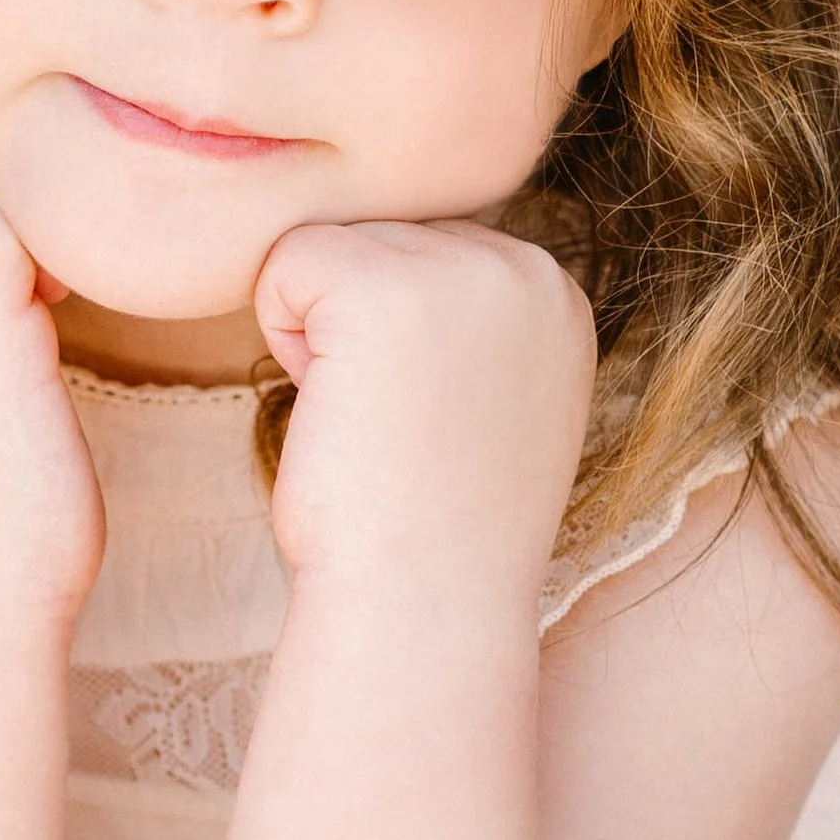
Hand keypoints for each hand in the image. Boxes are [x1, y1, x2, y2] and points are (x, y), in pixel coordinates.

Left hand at [252, 220, 595, 602]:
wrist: (423, 603)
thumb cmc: (433, 525)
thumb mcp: (491, 397)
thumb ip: (471, 319)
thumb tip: (408, 265)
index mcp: (557, 292)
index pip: (426, 250)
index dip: (395, 338)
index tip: (430, 421)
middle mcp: (525, 266)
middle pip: (377, 236)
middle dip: (355, 327)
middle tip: (395, 426)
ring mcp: (459, 269)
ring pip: (328, 245)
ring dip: (319, 333)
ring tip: (370, 419)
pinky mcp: (382, 289)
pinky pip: (285, 263)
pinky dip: (283, 335)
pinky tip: (336, 407)